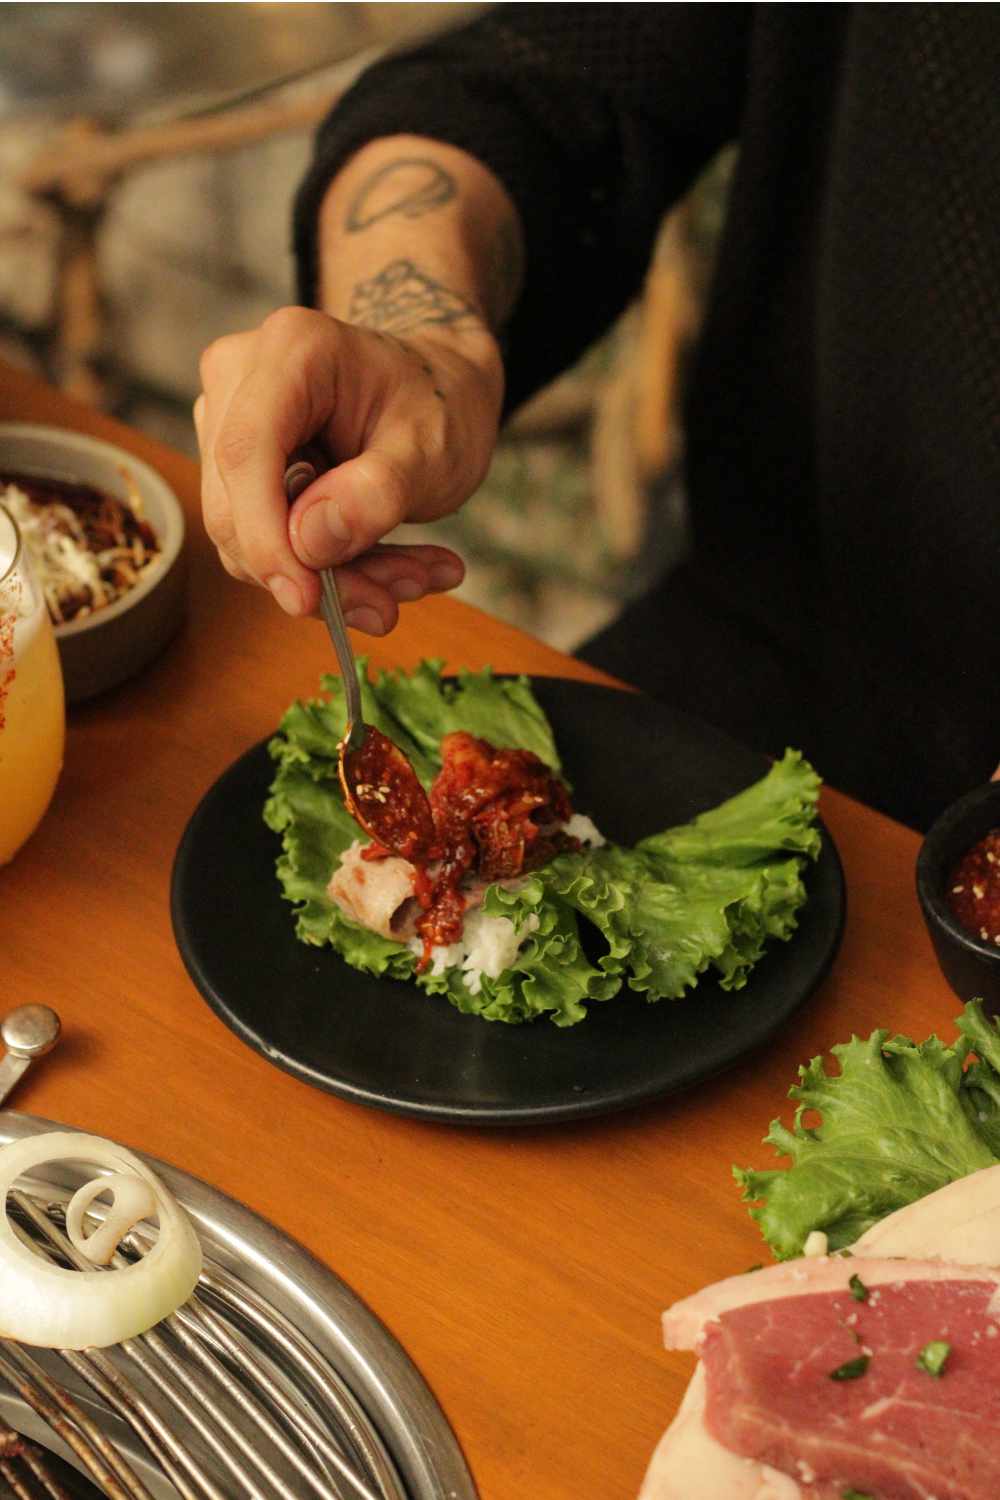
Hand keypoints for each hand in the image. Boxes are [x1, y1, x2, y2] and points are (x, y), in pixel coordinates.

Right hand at [194, 305, 503, 632]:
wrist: (441, 390)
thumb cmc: (440, 404)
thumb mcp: (434, 449)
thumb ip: (376, 493)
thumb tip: (308, 544)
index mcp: (291, 351)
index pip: (246, 452)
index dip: (265, 536)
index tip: (305, 598)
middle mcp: (241, 378)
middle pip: (238, 506)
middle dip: (311, 572)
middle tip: (388, 606)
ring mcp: (230, 421)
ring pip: (249, 537)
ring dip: (331, 579)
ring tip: (412, 579)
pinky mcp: (239, 466)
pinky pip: (265, 540)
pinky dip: (328, 570)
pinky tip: (391, 569)